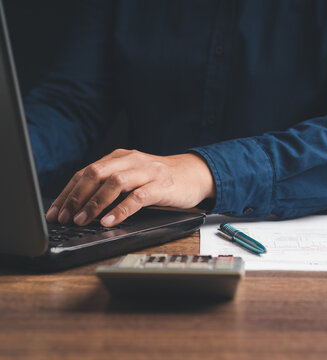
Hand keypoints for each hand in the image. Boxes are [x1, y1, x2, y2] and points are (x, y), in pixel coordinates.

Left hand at [45, 149, 215, 226]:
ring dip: (94, 203)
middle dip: (76, 197)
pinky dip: (120, 210)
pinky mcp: (161, 186)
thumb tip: (79, 205)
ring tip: (82, 220)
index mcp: (120, 157)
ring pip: (114, 183)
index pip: (86, 172)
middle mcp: (131, 160)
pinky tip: (108, 221)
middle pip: (95, 174)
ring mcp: (147, 172)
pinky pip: (138, 198)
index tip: (55, 211)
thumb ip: (110, 184)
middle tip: (64, 217)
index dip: (68, 192)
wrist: (193, 174)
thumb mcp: (132, 176)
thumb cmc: (159, 179)